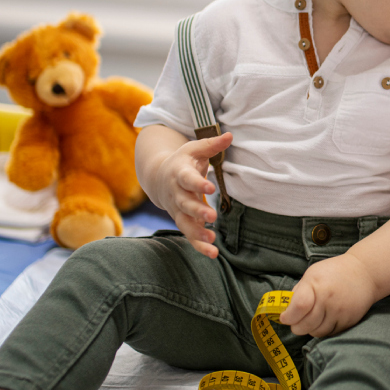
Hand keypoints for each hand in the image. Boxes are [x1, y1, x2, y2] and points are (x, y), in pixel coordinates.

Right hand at [149, 133, 231, 258]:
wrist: (159, 177)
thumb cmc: (183, 161)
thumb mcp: (195, 149)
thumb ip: (212, 145)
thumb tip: (229, 136)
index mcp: (178, 173)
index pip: (187, 179)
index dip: (197, 183)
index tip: (210, 188)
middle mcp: (176, 193)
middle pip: (184, 204)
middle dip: (197, 210)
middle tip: (211, 215)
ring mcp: (177, 209)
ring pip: (184, 223)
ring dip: (196, 233)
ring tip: (211, 240)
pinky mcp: (182, 221)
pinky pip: (189, 235)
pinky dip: (199, 245)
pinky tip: (212, 253)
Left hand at [279, 254, 376, 337]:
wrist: (365, 273)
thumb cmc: (334, 272)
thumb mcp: (312, 274)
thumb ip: (299, 291)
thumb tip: (287, 310)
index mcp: (316, 285)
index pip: (298, 307)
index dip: (288, 316)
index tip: (285, 317)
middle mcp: (328, 299)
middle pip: (305, 325)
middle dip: (296, 326)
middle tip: (295, 322)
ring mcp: (340, 311)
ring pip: (317, 332)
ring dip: (310, 329)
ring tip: (311, 320)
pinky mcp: (349, 320)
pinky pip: (330, 333)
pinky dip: (324, 329)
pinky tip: (324, 320)